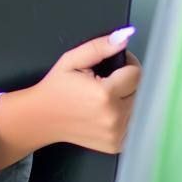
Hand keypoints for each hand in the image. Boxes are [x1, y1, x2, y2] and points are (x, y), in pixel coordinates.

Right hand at [0, 27, 141, 170]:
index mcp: (105, 94)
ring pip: (139, 107)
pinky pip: (133, 124)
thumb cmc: (56, 88)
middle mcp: (114, 117)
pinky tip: (108, 111)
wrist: (41, 118)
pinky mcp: (117, 144)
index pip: (136, 73)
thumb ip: (99, 47)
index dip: (127, 64)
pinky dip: (125, 115)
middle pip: (140, 91)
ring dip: (128, 99)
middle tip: (108, 80)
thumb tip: (124, 37)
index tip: (115, 65)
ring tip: (107, 96)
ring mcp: (117, 134)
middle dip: (128, 82)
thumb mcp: (72, 60)